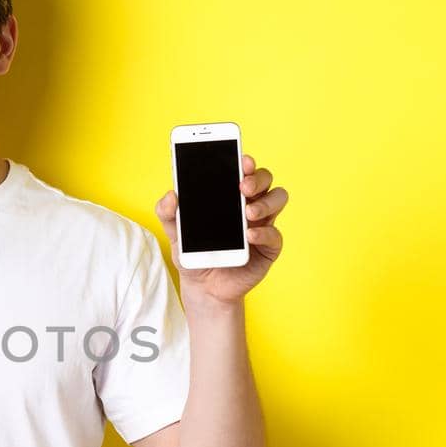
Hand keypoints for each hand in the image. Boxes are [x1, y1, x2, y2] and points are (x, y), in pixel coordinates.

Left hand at [154, 152, 285, 305]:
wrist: (202, 287)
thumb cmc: (193, 252)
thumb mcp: (174, 232)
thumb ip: (167, 212)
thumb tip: (172, 195)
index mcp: (229, 194)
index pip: (242, 169)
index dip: (245, 161)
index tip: (241, 159)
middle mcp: (250, 204)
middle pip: (265, 179)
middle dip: (257, 177)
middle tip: (242, 186)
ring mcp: (262, 224)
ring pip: (278, 199)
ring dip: (265, 202)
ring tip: (247, 213)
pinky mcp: (268, 247)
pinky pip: (276, 235)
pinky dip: (264, 233)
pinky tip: (249, 236)